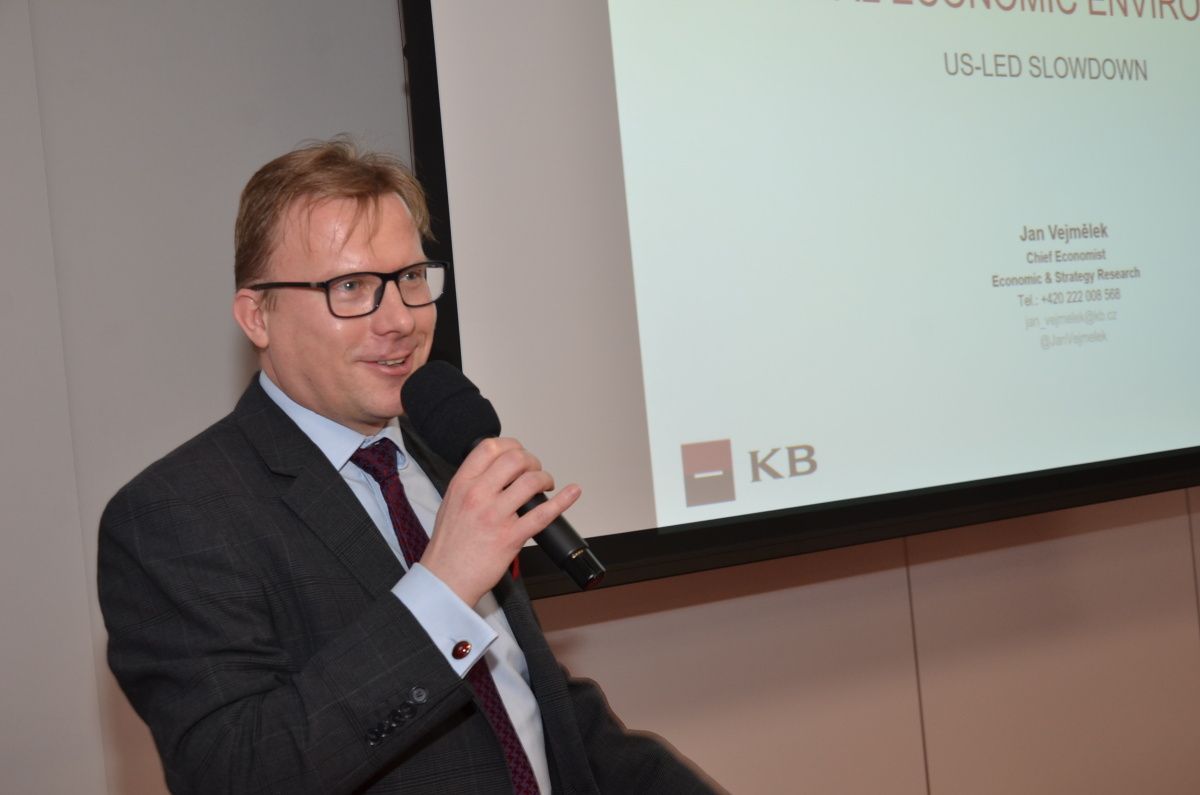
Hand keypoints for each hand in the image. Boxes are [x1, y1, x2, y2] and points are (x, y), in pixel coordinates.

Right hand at [421, 437, 580, 605]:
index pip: (490, 447)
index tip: (520, 452)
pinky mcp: (511, 537)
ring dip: (545, 478)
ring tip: (546, 485)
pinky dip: (563, 501)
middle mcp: (478, 495)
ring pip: (531, 482)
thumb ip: (472, 484)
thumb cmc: (449, 546)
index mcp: (462, 484)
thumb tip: (496, 471)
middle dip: (532, 461)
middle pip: (515, 458)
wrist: (446, 578)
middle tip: (534, 471)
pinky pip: (543, 514)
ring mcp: (495, 516)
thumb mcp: (451, 503)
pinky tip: (572, 493)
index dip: (511, 445)